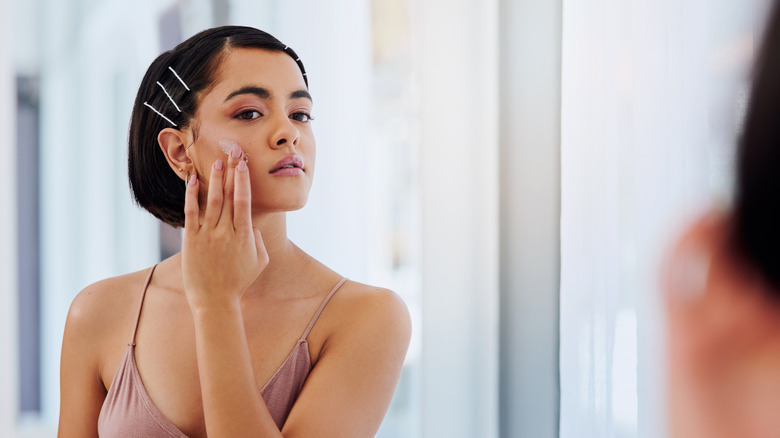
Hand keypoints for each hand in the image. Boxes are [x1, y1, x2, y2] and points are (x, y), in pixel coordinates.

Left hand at [181, 143, 267, 310]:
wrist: (215, 301)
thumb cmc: (239, 282)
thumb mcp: (260, 261)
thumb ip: (258, 239)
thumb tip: (250, 224)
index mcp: (245, 236)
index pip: (245, 200)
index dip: (244, 179)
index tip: (244, 163)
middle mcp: (226, 232)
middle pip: (230, 195)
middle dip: (232, 171)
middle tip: (233, 151)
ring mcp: (208, 235)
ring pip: (212, 200)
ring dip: (215, 178)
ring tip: (217, 160)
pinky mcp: (191, 240)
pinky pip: (192, 212)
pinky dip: (192, 195)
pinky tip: (193, 180)